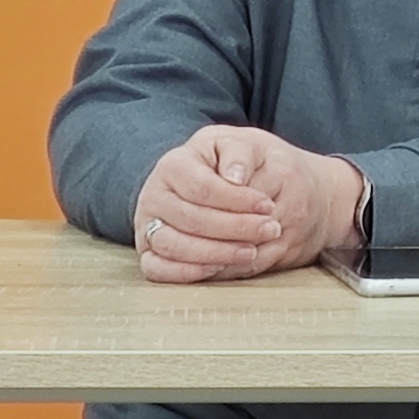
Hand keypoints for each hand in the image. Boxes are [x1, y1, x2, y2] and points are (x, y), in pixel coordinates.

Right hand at [133, 127, 362, 284]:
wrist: (231, 180)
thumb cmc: (237, 163)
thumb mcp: (243, 145)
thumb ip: (239, 154)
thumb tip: (235, 176)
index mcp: (175, 164)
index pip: (201, 187)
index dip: (237, 201)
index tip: (268, 206)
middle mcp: (154, 195)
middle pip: (190, 219)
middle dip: (235, 228)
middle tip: (270, 230)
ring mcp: (147, 224)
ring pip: (172, 246)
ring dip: (215, 253)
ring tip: (251, 251)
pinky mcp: (149, 251)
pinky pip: (155, 269)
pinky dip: (185, 272)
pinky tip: (219, 267)